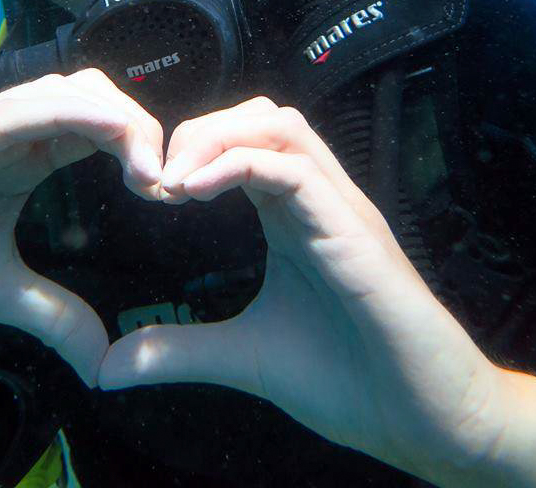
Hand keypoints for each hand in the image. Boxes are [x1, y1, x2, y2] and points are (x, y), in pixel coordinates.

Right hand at [0, 69, 161, 386]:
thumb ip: (55, 313)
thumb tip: (105, 359)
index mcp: (21, 155)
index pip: (95, 123)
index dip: (137, 143)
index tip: (163, 189)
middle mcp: (5, 131)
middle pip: (91, 94)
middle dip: (137, 125)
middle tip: (161, 178)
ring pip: (65, 91)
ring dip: (116, 119)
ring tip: (143, 167)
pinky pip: (23, 109)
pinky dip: (73, 114)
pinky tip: (106, 137)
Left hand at [99, 97, 507, 483]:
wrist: (426, 419)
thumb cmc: (350, 380)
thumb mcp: (244, 356)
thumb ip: (180, 349)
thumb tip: (109, 364)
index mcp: (295, 214)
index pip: (243, 142)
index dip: (190, 150)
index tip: (148, 189)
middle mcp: (320, 198)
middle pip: (259, 116)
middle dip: (200, 130)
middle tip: (156, 176)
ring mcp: (342, 208)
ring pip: (281, 126)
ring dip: (217, 138)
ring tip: (173, 180)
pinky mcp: (356, 231)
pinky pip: (296, 170)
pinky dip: (240, 165)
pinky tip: (197, 191)